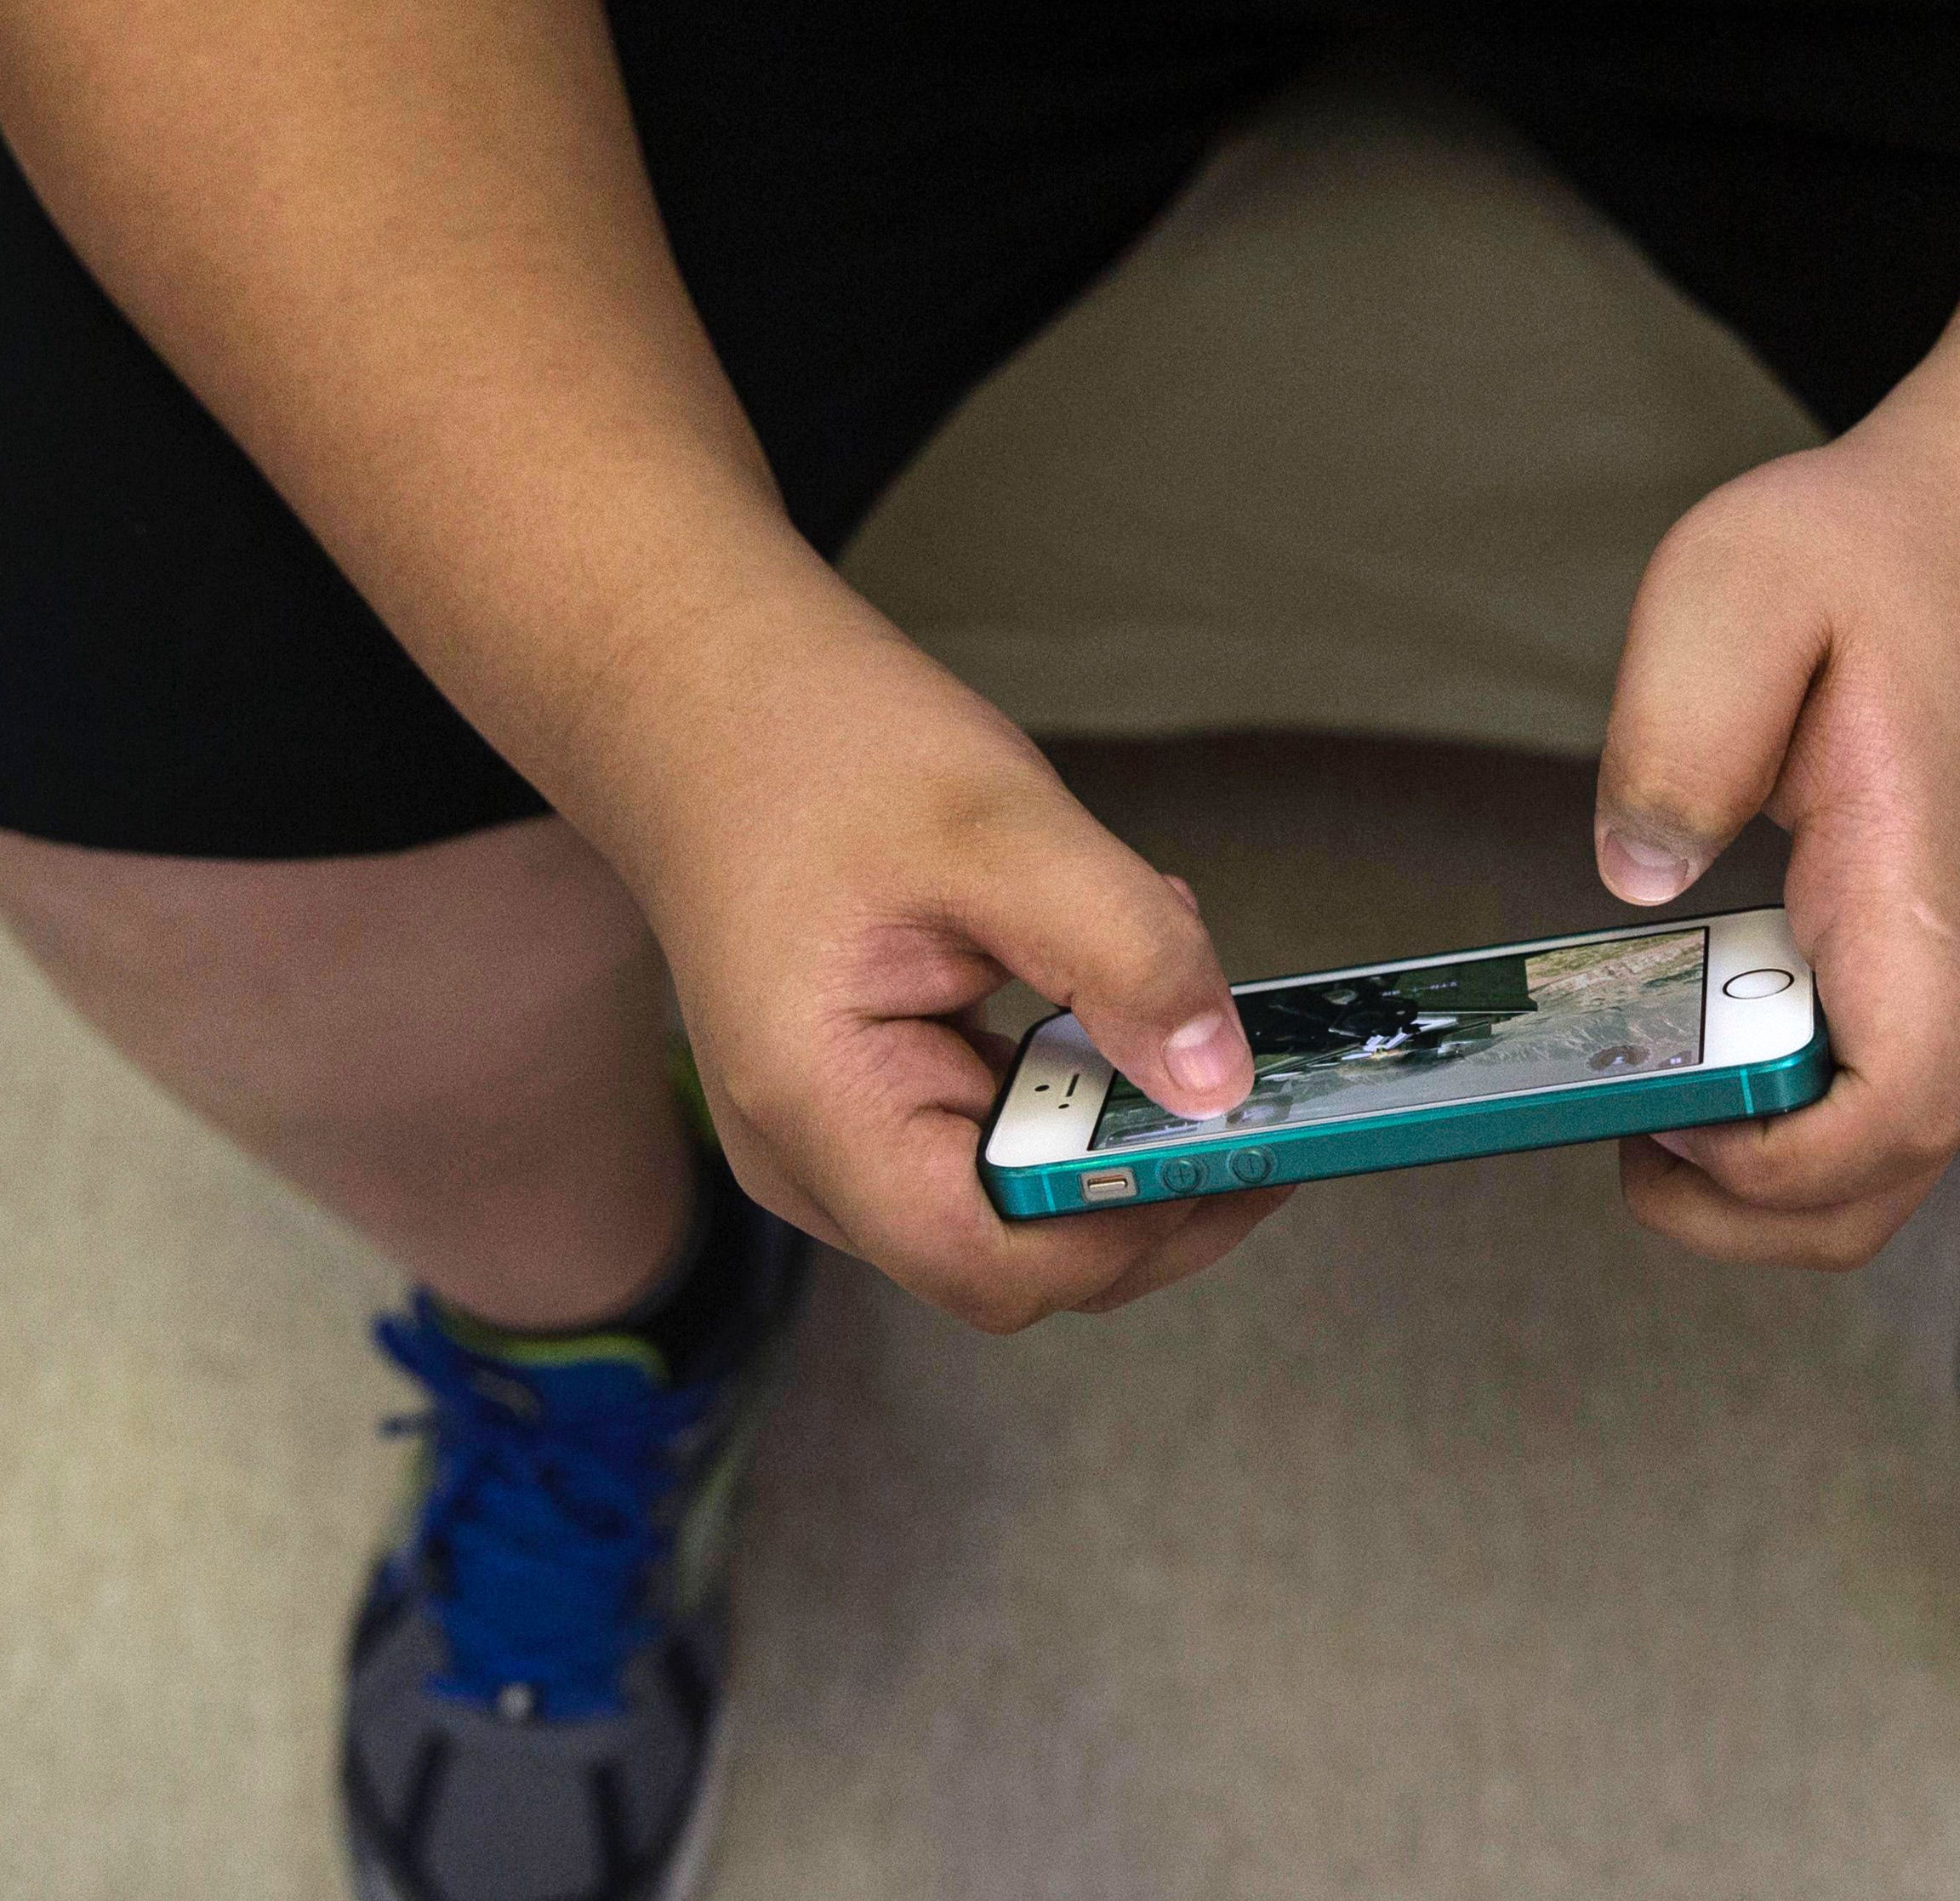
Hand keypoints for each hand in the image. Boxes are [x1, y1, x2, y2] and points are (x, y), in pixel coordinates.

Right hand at [634, 586, 1287, 1332]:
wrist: (698, 694)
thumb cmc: (812, 744)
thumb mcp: (999, 827)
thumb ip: (1121, 956)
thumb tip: (1221, 1083)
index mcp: (820, 1111)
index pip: (994, 1264)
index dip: (1129, 1231)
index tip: (1239, 1154)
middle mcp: (820, 1154)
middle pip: (1021, 1244)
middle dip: (1149, 1169)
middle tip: (1260, 1080)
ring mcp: (843, 1130)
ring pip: (1024, 1186)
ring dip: (1123, 1111)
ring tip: (1173, 978)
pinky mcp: (877, 1089)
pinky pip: (1005, 1124)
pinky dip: (1082, 1068)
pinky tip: (1116, 970)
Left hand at [1593, 435, 1959, 1267]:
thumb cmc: (1886, 557)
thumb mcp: (1743, 581)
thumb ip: (1679, 726)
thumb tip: (1636, 874)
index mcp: (1915, 885)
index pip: (1900, 1104)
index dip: (1782, 1160)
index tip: (1671, 1114)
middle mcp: (1953, 961)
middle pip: (1889, 1183)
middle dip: (1749, 1216)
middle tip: (1624, 1137)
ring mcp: (1946, 977)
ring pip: (1883, 1163)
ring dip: (1762, 1184)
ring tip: (1644, 1105)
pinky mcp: (1918, 968)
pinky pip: (1861, 1098)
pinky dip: (1776, 1119)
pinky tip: (1689, 1040)